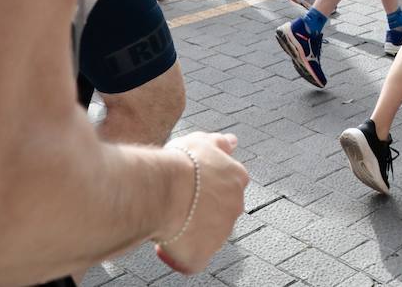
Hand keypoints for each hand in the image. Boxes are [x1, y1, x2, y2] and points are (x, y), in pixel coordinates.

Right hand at [155, 133, 249, 274]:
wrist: (164, 189)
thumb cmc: (180, 163)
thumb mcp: (201, 142)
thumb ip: (219, 143)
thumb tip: (233, 142)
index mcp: (237, 178)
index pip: (226, 188)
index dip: (204, 189)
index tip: (188, 186)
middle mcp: (235, 207)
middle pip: (218, 214)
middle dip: (200, 211)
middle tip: (177, 203)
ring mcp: (221, 234)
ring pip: (206, 237)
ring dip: (190, 232)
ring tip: (169, 220)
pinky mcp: (201, 256)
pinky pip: (191, 261)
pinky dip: (178, 256)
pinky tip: (165, 242)